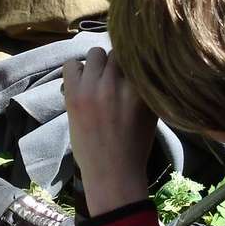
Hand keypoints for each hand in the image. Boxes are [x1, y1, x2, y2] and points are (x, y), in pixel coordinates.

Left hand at [62, 47, 156, 215]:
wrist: (112, 173)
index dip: (133, 60)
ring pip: (96, 53)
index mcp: (142, 89)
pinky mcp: (74, 95)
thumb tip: (138, 58)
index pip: (137, 55)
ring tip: (98, 81)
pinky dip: (77, 70)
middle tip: (114, 79)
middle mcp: (119, 84)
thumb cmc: (135, 145)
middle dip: (116, 64)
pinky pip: (71, 64)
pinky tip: (82, 84)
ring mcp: (94, 88)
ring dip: (98, 64)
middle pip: (117, 52)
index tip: (130, 68)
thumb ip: (147, 86)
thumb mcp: (152, 112)